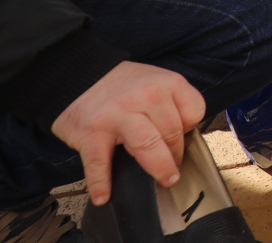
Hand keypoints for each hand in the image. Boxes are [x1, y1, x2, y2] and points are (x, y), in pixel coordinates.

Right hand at [52, 61, 203, 206]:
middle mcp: (145, 96)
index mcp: (166, 83)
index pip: (194, 113)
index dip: (190, 130)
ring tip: (162, 182)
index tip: (182, 140)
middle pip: (173, 134)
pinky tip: (103, 195)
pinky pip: (100, 163)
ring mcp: (118, 115)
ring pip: (147, 147)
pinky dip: (101, 183)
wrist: (78, 75)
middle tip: (172, 170)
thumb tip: (183, 135)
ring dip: (158, 169)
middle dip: (175, 157)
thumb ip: (171, 102)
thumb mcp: (155, 80)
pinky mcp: (92, 132)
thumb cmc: (121, 84)